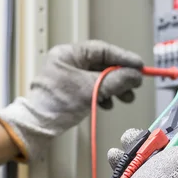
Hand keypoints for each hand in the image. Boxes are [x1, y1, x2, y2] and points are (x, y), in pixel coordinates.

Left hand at [0, 40, 142, 162]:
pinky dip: (104, 95)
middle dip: (121, 76)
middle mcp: (69, 62)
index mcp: (69, 54)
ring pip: (100, 78)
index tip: (140, 66)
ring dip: (115, 88)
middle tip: (135, 85)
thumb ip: (116, 80)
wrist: (38, 127)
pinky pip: (93, 88)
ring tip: (126, 98)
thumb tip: (136, 76)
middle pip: (103, 64)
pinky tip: (107, 104)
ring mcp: (69, 76)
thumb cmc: (59, 104)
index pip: (102, 50)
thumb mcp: (92, 89)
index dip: (123, 58)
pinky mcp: (71, 91)